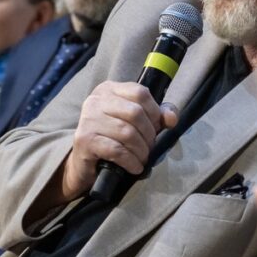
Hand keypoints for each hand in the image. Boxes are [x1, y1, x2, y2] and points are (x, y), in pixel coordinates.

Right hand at [61, 81, 178, 199]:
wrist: (85, 163)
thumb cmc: (113, 139)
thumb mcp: (135, 123)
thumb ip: (157, 116)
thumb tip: (172, 118)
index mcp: (109, 89)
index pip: (140, 92)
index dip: (155, 112)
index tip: (157, 127)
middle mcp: (96, 100)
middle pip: (135, 113)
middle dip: (149, 134)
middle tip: (149, 148)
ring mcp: (88, 119)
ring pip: (127, 133)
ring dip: (141, 150)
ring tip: (142, 158)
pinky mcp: (85, 140)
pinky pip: (117, 150)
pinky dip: (131, 161)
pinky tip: (134, 167)